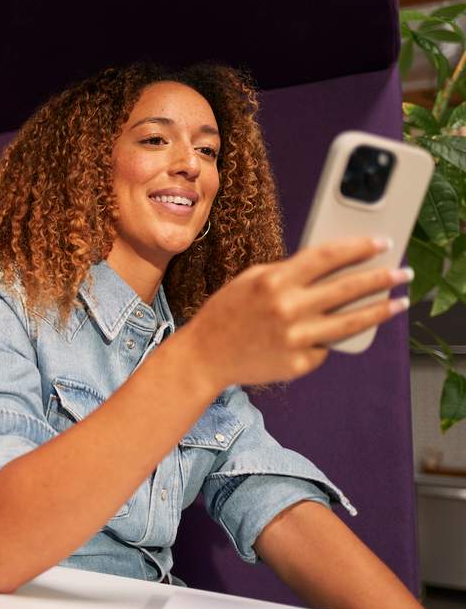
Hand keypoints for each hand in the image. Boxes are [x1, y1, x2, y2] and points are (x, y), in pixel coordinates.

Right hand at [184, 236, 409, 386]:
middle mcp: (287, 309)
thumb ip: (288, 273)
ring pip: (350, 323)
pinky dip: (327, 341)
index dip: (359, 248)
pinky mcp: (298, 364)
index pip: (328, 257)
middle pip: (348, 288)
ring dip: (380, 311)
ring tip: (398, 304)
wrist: (204, 356)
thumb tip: (332, 267)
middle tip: (403, 273)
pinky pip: (324, 349)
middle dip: (381, 278)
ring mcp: (295, 339)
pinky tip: (323, 337)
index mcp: (274, 281)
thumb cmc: (226, 313)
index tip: (382, 243)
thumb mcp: (251, 281)